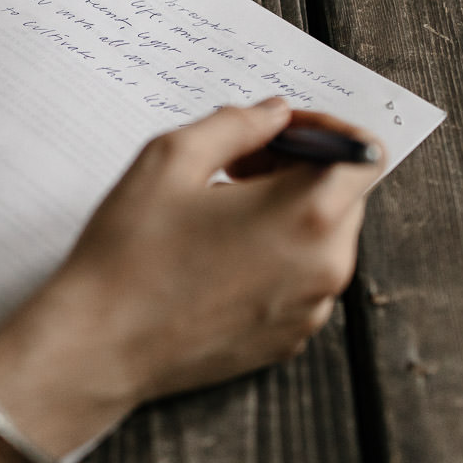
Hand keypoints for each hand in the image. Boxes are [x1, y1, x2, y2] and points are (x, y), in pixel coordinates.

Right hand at [0, 99, 383, 455]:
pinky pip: (302, 282)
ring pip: (323, 240)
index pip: (363, 153)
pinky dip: (276, 258)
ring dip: (287, 214)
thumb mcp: (171, 158)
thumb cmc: (129, 254)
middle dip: (301, 169)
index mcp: (308, 214)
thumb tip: (275, 114)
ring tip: (220, 211)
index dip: (325, 130)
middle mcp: (326, 267)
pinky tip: (218, 256)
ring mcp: (310, 310)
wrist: (99, 348)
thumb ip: (237, 124)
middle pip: (345, 196)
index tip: (281, 131)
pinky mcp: (288, 340)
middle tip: (237, 165)